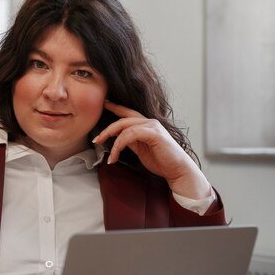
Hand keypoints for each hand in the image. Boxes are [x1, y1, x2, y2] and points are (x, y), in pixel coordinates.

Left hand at [93, 101, 210, 198]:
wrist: (177, 170)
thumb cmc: (162, 161)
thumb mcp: (141, 149)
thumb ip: (131, 141)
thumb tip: (118, 139)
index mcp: (146, 125)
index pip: (128, 113)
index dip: (115, 107)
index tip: (104, 104)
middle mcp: (150, 122)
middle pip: (123, 119)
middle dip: (107, 130)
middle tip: (96, 140)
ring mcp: (152, 126)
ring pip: (125, 127)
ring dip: (113, 141)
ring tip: (110, 156)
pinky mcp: (154, 134)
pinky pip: (130, 135)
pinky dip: (120, 145)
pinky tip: (116, 156)